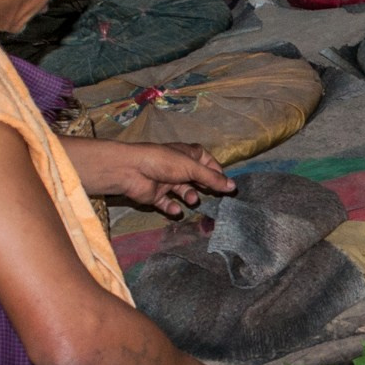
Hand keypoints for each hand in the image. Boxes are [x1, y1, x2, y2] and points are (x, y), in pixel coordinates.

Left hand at [65, 137, 232, 215]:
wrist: (131, 170)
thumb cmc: (164, 162)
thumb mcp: (192, 168)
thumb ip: (212, 179)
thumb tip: (233, 186)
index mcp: (186, 154)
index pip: (206, 160)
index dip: (216, 171)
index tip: (225, 184)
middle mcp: (177, 167)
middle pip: (196, 178)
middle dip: (204, 187)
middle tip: (214, 196)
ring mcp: (166, 181)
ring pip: (183, 191)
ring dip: (189, 196)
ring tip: (191, 199)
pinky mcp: (155, 195)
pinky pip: (167, 203)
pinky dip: (172, 208)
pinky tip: (175, 209)